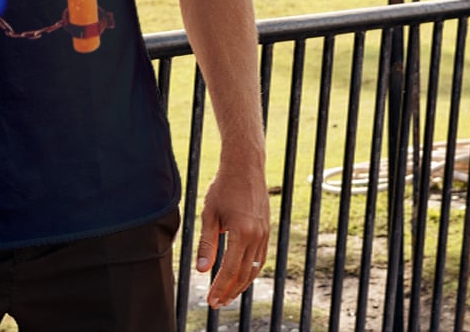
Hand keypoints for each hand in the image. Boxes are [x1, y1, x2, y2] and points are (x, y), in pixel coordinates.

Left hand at [196, 160, 270, 308]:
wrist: (245, 166)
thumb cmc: (224, 186)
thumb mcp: (210, 213)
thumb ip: (207, 243)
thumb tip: (202, 270)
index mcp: (242, 232)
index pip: (230, 269)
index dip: (220, 287)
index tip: (211, 300)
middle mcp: (257, 236)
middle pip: (244, 274)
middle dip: (230, 291)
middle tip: (217, 303)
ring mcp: (264, 234)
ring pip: (254, 269)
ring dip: (241, 284)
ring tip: (228, 294)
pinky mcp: (266, 230)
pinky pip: (260, 258)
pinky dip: (250, 271)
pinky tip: (240, 275)